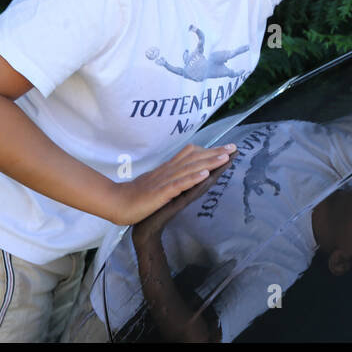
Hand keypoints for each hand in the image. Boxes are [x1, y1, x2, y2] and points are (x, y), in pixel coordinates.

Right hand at [108, 142, 235, 226]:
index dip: (209, 151)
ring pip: (190, 168)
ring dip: (209, 161)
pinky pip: (179, 184)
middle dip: (215, 152)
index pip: (191, 156)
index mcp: (168, 169)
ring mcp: (165, 181)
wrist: (118, 204)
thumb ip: (171, 177)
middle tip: (234, 146)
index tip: (226, 147)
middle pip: (194, 159)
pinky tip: (205, 174)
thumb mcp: (158, 183)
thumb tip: (186, 172)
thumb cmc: (137, 196)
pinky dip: (193, 178)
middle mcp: (168, 171)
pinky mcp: (161, 193)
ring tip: (225, 156)